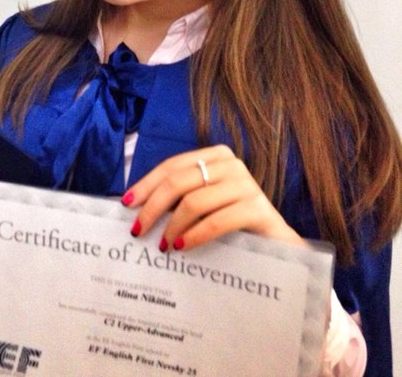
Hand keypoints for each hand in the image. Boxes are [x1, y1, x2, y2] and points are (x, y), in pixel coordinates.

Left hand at [122, 145, 303, 251]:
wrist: (275, 244)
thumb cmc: (231, 221)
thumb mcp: (202, 203)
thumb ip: (177, 197)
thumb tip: (134, 206)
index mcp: (215, 156)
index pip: (172, 166)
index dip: (146, 184)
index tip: (126, 203)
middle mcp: (232, 164)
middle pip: (179, 182)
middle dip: (153, 206)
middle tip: (138, 230)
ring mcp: (247, 185)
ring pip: (194, 201)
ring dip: (172, 226)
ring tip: (163, 245)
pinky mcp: (258, 208)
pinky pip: (216, 221)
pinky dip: (194, 235)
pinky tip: (183, 247)